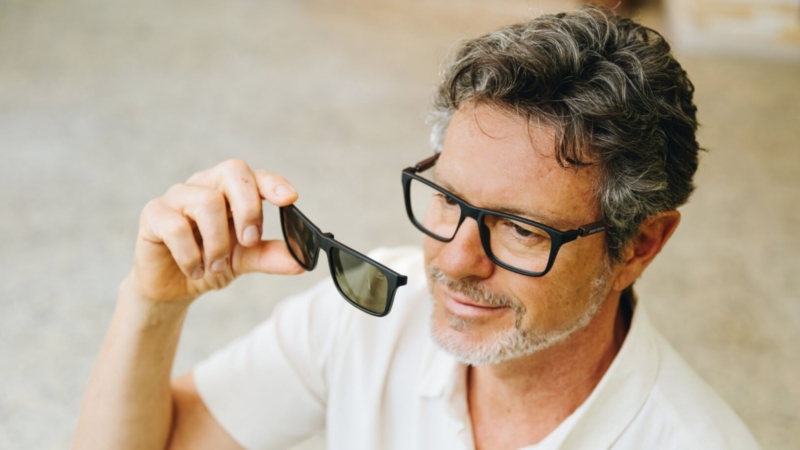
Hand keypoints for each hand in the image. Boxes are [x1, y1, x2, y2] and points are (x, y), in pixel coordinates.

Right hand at [127, 159, 303, 302]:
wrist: (171, 287)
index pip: (255, 176)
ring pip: (207, 202)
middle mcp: (205, 185)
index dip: (273, 183)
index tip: (290, 199)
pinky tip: (194, 270)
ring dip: (218, 243)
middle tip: (249, 240)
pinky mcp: (153, 214)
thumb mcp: (245, 261)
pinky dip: (191, 255)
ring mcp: (178, 196)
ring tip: (217, 266)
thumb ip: (270, 256)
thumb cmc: (209, 263)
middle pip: (232, 172)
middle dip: (248, 207)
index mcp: (231, 191)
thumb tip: (301, 261)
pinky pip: (176, 226)